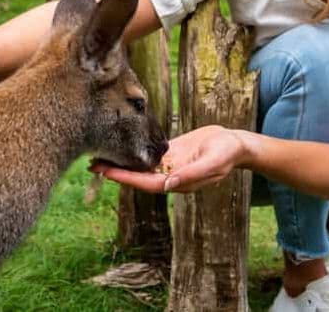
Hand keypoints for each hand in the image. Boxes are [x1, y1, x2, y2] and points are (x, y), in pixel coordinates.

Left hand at [89, 125, 248, 192]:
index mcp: (179, 182)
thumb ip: (192, 174)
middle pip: (138, 176)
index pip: (146, 183)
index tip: (107, 173)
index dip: (126, 179)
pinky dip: (133, 151)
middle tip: (92, 164)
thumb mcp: (213, 162)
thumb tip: (169, 185)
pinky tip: (118, 146)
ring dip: (120, 162)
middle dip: (116, 171)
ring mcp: (170, 165)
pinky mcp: (171, 153)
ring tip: (98, 157)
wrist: (236, 143)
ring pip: (140, 166)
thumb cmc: (227, 153)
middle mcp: (170, 176)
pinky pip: (148, 154)